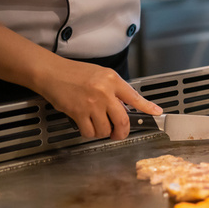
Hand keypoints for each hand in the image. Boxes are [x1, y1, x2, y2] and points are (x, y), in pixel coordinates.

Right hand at [36, 59, 161, 139]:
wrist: (51, 72)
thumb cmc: (74, 73)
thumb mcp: (101, 74)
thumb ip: (115, 89)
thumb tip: (126, 105)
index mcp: (112, 80)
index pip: (135, 96)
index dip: (147, 107)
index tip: (157, 113)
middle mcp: (104, 92)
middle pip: (122, 120)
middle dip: (122, 132)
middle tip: (119, 134)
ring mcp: (91, 103)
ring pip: (106, 129)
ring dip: (104, 133)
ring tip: (99, 127)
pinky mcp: (78, 113)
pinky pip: (90, 132)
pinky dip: (90, 133)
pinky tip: (88, 127)